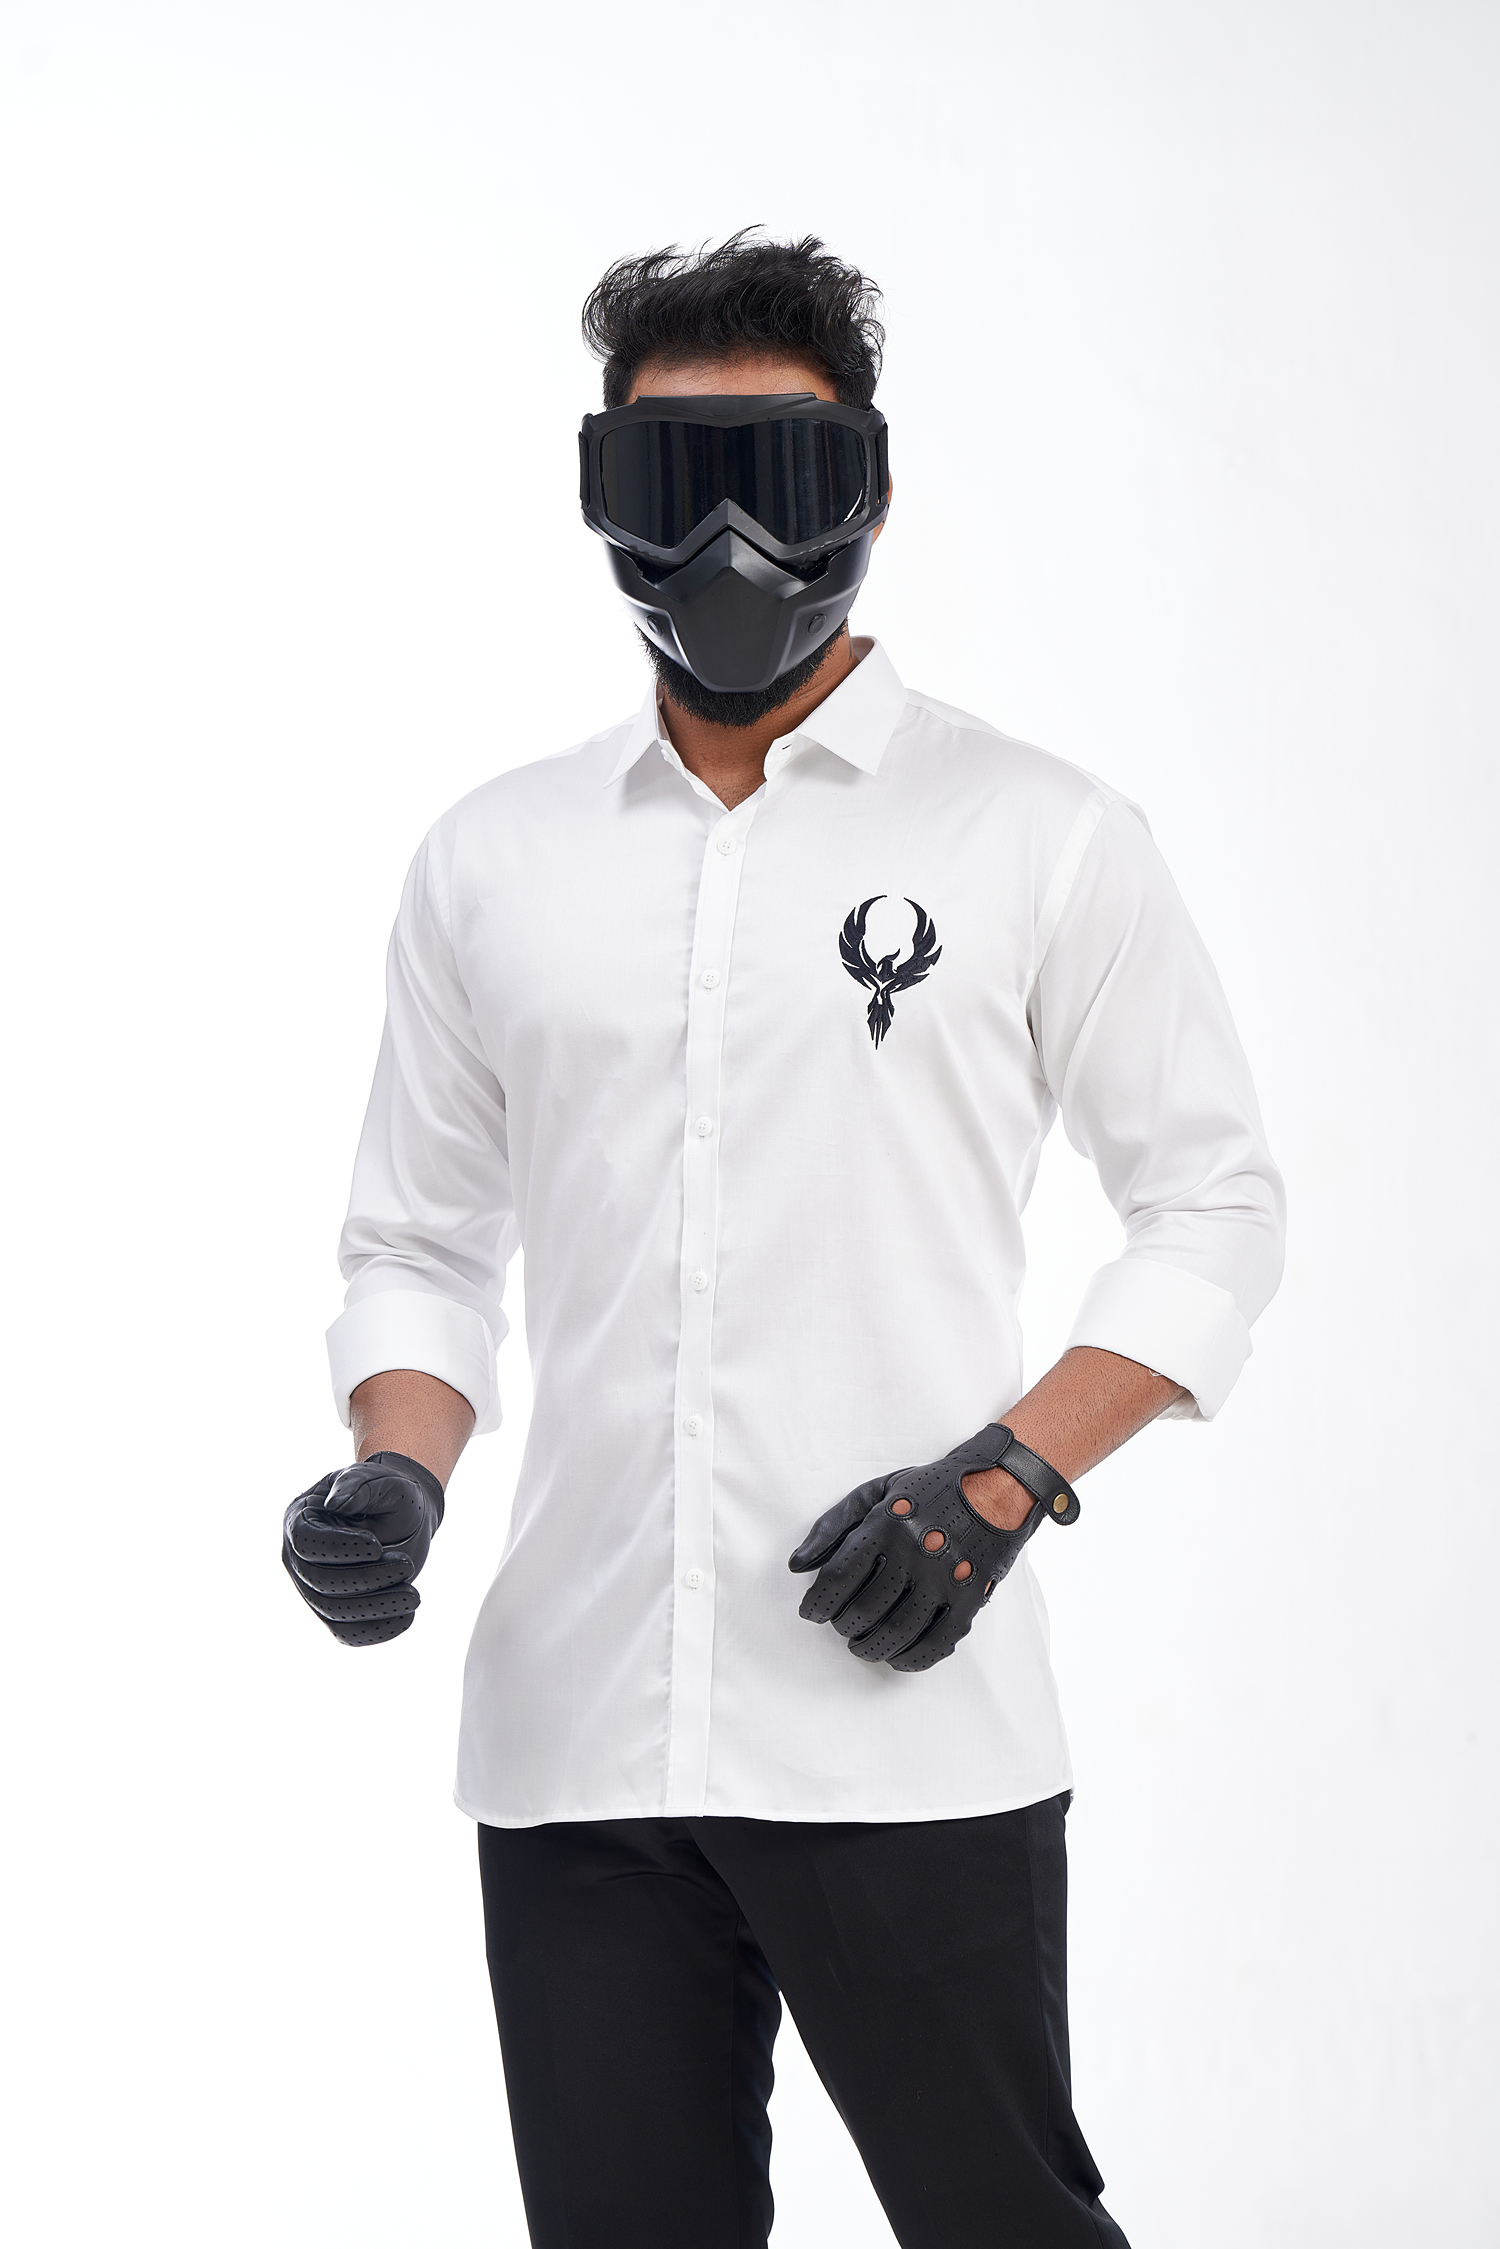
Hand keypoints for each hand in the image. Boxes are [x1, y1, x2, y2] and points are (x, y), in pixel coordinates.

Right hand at [282, 1451, 443, 1646]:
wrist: (403, 1514)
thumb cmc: (385, 1492)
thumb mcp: (377, 1478)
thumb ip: (357, 1485)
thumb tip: (335, 1504)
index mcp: (300, 1520)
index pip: (307, 1543)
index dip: (338, 1549)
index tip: (377, 1545)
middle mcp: (299, 1559)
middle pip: (320, 1581)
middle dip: (365, 1578)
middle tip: (407, 1565)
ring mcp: (314, 1589)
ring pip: (334, 1612)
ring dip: (374, 1607)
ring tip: (414, 1596)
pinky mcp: (336, 1612)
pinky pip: (348, 1633)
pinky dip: (375, 1631)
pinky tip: (406, 1618)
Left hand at [787, 1424, 1076, 1673]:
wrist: (996, 1488)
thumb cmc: (927, 1492)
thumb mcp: (874, 1493)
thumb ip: (832, 1527)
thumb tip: (797, 1565)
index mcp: (886, 1524)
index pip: (838, 1578)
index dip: (817, 1603)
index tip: (811, 1612)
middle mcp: (915, 1552)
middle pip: (865, 1609)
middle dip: (844, 1625)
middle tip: (841, 1625)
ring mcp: (945, 1578)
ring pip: (898, 1631)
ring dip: (871, 1647)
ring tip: (861, 1645)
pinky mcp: (970, 1599)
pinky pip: (937, 1642)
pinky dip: (912, 1658)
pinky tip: (897, 1658)